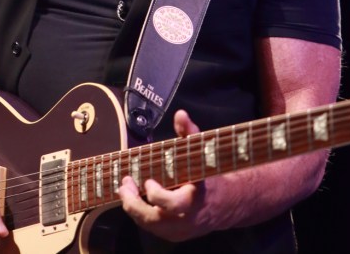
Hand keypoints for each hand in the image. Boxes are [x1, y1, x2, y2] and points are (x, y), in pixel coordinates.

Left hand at [118, 110, 214, 242]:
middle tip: (124, 185)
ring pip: (149, 225)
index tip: (147, 181)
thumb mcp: (202, 152)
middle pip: (153, 220)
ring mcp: (179, 230)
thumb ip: (190, 133)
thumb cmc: (210, 173)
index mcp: (194, 200)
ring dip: (133, 208)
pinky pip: (152, 227)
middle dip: (133, 203)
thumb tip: (180, 114)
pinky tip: (135, 198)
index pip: (171, 204)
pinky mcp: (174, 235)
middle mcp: (186, 219)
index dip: (156, 195)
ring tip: (125, 189)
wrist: (225, 203)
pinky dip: (141, 213)